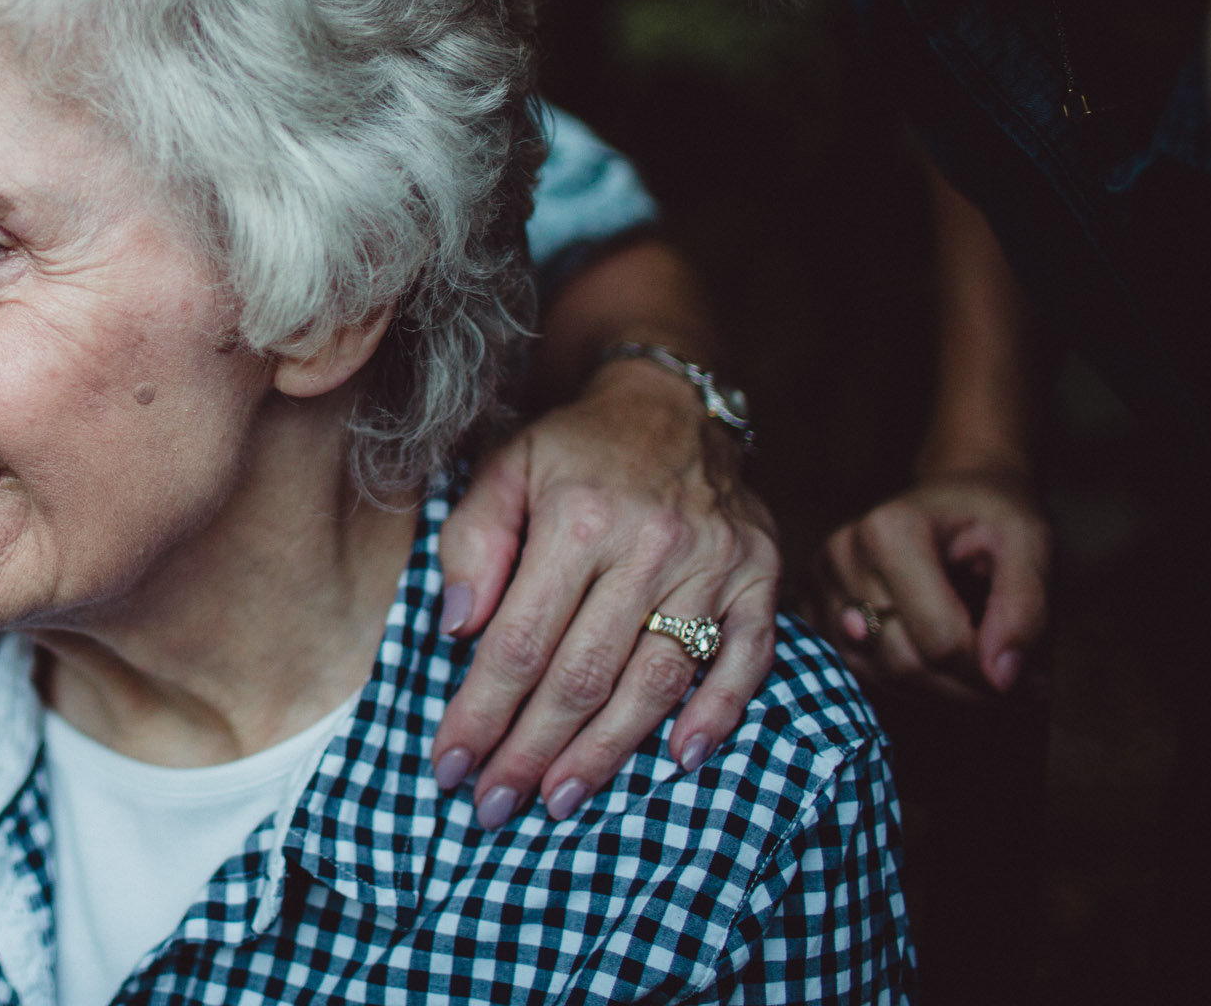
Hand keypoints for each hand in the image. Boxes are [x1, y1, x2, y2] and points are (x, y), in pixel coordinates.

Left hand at [430, 360, 778, 826]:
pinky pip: (746, 660)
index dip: (481, 711)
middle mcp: (649, 545)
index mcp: (577, 518)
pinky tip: (681, 761)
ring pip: (655, 681)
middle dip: (531, 750)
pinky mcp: (759, 578)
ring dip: (607, 752)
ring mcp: (712, 565)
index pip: (518, 640)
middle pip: (582, 674)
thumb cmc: (576, 450)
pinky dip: (718, 715)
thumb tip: (457, 627)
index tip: (451, 763)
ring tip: (562, 799)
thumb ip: (473, 541)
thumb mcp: (505, 468)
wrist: (673, 405)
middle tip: (495, 805)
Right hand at [817, 470, 1049, 700]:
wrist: (954, 496)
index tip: (1036, 679)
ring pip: (882, 677)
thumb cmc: (993, 517)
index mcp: (888, 532)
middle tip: (1022, 684)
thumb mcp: (1030, 546)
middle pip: (904, 663)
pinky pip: (863, 673)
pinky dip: (911, 683)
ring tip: (985, 670)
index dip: (992, 672)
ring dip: (942, 691)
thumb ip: (1023, 609)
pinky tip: (945, 663)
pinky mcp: (815, 608)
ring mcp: (821, 584)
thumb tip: (1001, 678)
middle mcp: (841, 556)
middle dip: (969, 688)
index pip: (939, 640)